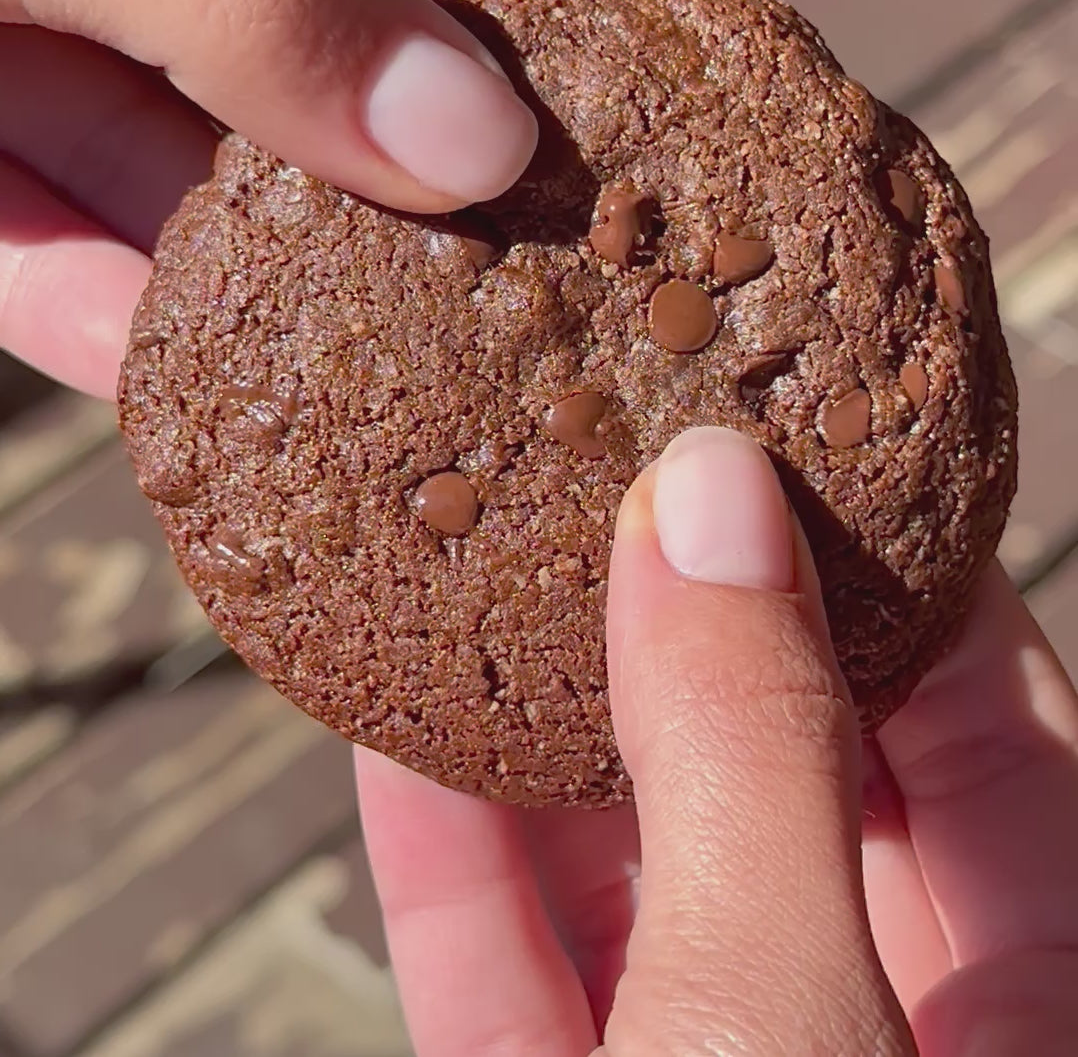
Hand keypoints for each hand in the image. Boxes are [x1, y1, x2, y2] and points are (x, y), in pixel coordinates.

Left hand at [0, 0, 535, 395]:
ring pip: (158, 171)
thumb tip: (471, 133)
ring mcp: (4, 38)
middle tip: (497, 285)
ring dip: (258, 277)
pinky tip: (200, 392)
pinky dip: (106, 323)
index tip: (559, 134)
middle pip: (275, 54)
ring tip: (381, 371)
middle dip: (371, 170)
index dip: (463, 13)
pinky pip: (32, 254)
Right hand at [357, 428, 1077, 1054]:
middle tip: (616, 473)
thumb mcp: (777, 1017)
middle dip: (694, 627)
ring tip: (483, 569)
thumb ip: (752, 760)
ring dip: (547, 732)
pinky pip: (516, 974)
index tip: (785, 439)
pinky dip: (456, 870)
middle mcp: (887, 1024)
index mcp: (1038, 1004)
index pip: (992, 719)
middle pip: (798, 774)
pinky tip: (394, 746)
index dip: (892, 566)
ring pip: (643, 872)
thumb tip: (706, 495)